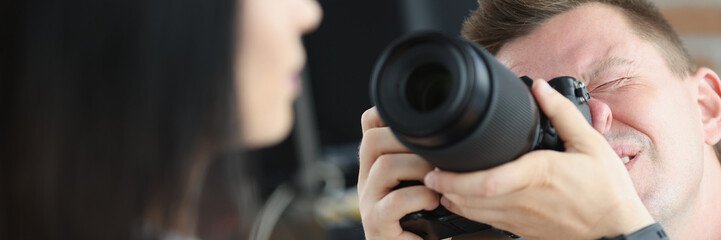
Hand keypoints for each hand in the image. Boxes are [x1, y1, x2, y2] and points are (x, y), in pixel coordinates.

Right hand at [357, 107, 439, 239]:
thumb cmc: (422, 224)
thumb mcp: (420, 185)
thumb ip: (424, 162)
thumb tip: (455, 136)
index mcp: (375, 166)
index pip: (369, 126)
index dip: (388, 116)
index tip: (418, 124)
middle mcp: (367, 180)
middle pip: (372, 140)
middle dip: (408, 141)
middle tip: (435, 155)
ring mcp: (368, 202)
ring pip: (385, 166)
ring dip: (418, 167)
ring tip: (437, 180)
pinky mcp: (377, 225)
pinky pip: (394, 201)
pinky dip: (419, 197)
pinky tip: (434, 202)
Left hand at [423, 79, 654, 238]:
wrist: (616, 231)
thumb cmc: (605, 190)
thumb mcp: (590, 144)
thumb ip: (561, 114)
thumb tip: (540, 88)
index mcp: (537, 175)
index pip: (488, 182)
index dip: (457, 179)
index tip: (438, 169)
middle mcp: (523, 200)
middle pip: (472, 200)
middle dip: (445, 188)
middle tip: (428, 174)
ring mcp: (520, 218)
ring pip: (475, 214)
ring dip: (454, 200)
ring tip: (438, 185)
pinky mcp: (522, 230)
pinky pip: (487, 223)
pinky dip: (469, 212)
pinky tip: (461, 201)